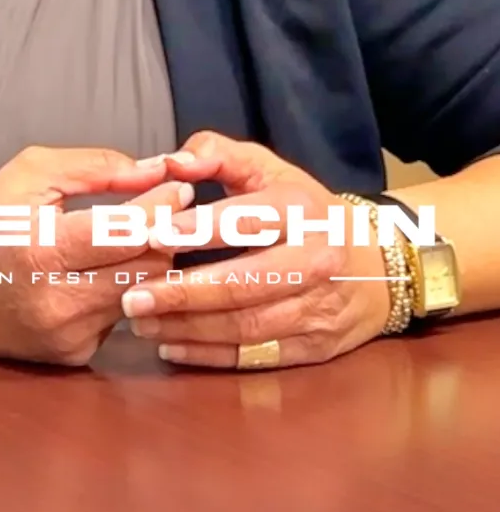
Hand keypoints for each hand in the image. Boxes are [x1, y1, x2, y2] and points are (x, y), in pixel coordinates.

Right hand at [0, 145, 194, 366]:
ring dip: (150, 263)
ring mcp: (67, 336)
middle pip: (146, 267)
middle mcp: (57, 302)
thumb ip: (94, 167)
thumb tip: (153, 169)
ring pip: (141, 294)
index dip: (161, 207)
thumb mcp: (27, 174)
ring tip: (146, 235)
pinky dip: (123, 291)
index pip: (126, 231)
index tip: (179, 187)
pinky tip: (107, 272)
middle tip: (175, 209)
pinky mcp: (72, 356)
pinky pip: (120, 316)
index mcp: (42, 251)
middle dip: (167, 233)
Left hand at [121, 132, 389, 368]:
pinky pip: (256, 357)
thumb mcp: (270, 169)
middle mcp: (314, 261)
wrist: (380, 264)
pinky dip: (211, 355)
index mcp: (301, 211)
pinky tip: (173, 346)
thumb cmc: (307, 210)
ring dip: (188, 328)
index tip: (150, 235)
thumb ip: (218, 154)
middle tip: (132, 297)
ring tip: (142, 323)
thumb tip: (172, 162)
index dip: (197, 229)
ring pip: (246, 326)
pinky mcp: (314, 347)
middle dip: (183, 293)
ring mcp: (317, 308)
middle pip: (243, 284)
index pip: (246, 221)